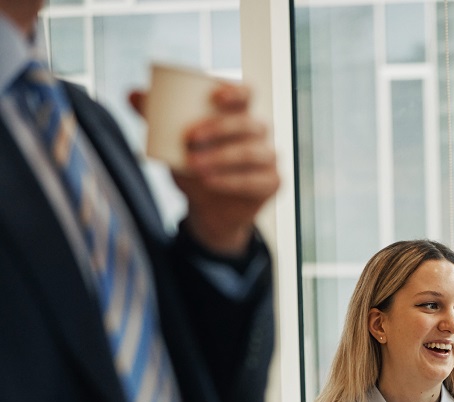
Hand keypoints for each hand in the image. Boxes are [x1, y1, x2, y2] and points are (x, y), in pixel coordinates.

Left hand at [130, 82, 279, 256]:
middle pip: (248, 123)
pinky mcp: (272, 183)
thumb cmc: (194, 166)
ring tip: (194, 166)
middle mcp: (258, 133)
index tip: (214, 96)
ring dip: (222, 157)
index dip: (236, 91)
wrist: (208, 208)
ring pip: (252, 153)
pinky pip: (256, 180)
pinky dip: (231, 181)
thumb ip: (155, 118)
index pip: (247, 93)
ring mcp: (268, 158)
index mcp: (238, 113)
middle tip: (189, 138)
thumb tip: (132, 94)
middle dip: (220, 128)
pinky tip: (211, 181)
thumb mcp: (173, 142)